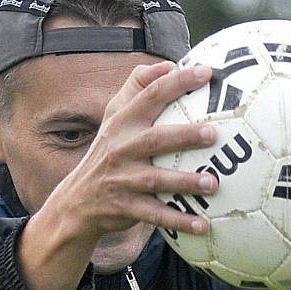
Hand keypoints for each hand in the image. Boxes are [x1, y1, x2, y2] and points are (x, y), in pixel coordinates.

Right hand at [18, 61, 216, 289]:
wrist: (77, 201)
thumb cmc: (107, 153)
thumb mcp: (113, 119)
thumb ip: (136, 88)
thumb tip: (169, 65)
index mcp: (122, 123)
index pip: (150, 96)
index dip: (178, 82)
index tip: (206, 73)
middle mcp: (121, 149)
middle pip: (155, 139)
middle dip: (184, 135)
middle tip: (214, 134)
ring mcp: (123, 180)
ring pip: (157, 181)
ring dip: (185, 182)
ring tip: (213, 184)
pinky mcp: (125, 208)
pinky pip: (155, 215)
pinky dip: (178, 221)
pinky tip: (203, 224)